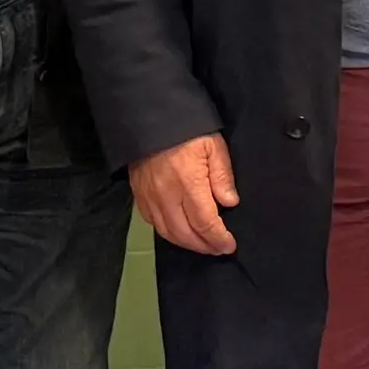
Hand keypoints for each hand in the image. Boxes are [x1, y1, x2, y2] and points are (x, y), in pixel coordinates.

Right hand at [133, 133, 239, 254]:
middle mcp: (166, 196)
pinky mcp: (138, 195)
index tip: (229, 246)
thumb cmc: (188, 130)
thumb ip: (222, 176)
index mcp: (188, 184)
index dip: (218, 238)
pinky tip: (178, 233)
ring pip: (167, 232)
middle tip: (218, 249)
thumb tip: (230, 203)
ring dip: (185, 243)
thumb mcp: (214, 146)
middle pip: (185, 233)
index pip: (205, 222)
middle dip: (203, 246)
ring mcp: (149, 197)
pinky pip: (152, 222)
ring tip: (202, 245)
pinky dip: (167, 233)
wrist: (149, 118)